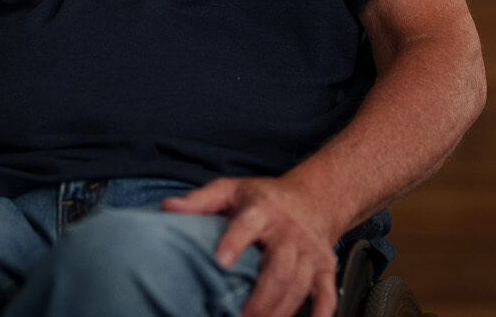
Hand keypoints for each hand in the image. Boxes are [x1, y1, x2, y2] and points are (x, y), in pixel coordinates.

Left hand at [162, 177, 338, 316]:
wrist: (314, 198)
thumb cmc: (265, 198)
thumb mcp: (231, 190)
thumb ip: (200, 201)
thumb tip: (168, 208)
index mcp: (263, 210)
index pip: (247, 225)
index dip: (233, 242)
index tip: (219, 261)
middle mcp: (289, 232)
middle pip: (279, 267)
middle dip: (261, 296)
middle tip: (240, 316)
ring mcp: (310, 252)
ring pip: (299, 285)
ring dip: (280, 311)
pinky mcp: (325, 268)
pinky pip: (326, 295)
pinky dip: (320, 314)